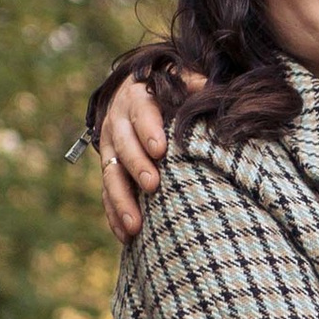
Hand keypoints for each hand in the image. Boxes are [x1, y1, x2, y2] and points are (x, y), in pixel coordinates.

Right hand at [97, 76, 182, 244]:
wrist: (138, 96)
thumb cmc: (170, 93)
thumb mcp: (182, 80)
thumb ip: (196, 84)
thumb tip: (211, 89)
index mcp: (136, 99)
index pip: (142, 112)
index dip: (149, 129)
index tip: (161, 149)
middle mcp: (117, 123)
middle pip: (123, 145)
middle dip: (136, 165)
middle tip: (152, 185)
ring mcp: (110, 150)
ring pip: (111, 176)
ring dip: (122, 200)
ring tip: (136, 225)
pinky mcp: (109, 172)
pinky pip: (107, 196)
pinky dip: (115, 216)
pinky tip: (127, 237)